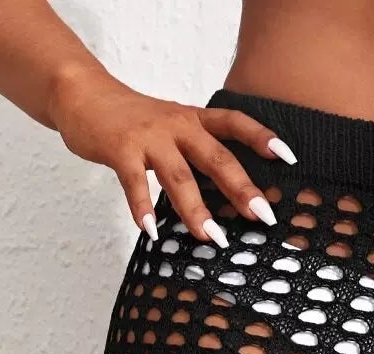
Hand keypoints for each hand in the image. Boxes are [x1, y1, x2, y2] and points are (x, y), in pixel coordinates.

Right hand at [49, 67, 295, 241]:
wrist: (84, 95)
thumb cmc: (134, 120)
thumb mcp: (172, 128)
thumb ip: (197, 154)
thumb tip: (231, 196)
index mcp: (194, 120)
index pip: (234, 123)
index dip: (262, 137)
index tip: (288, 158)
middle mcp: (177, 125)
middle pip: (216, 157)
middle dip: (241, 188)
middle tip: (262, 217)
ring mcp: (149, 137)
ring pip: (179, 175)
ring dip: (196, 209)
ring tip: (212, 238)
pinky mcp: (121, 149)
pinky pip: (134, 183)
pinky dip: (142, 208)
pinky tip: (151, 232)